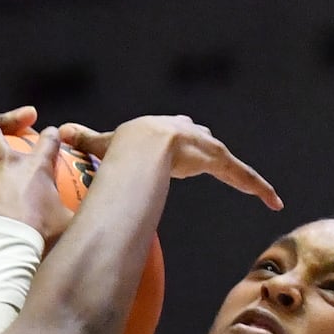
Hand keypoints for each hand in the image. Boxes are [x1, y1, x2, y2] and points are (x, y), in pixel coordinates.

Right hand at [60, 115, 282, 209]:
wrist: (142, 143)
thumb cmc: (121, 144)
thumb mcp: (103, 143)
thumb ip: (86, 140)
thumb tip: (59, 131)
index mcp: (166, 133)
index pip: (182, 140)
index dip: (187, 152)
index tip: (188, 162)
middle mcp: (191, 136)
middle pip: (210, 151)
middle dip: (217, 163)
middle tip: (225, 174)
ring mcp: (207, 147)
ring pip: (231, 166)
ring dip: (248, 181)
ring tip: (267, 197)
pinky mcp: (219, 159)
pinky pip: (243, 175)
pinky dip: (259, 188)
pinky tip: (274, 202)